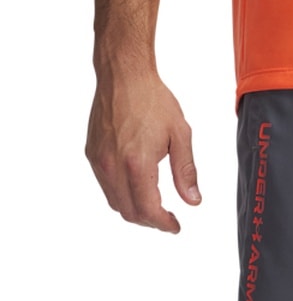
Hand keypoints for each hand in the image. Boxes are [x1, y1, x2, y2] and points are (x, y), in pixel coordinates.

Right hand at [86, 72, 200, 232]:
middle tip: (166, 218)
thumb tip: (193, 201)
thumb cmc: (152, 100)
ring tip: (153, 206)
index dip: (163, 224)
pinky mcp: (92, 154)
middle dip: (150, 221)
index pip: (148, 210)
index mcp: (137, 163)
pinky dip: (122, 195)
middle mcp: (113, 166)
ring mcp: (99, 161)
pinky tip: (137, 187)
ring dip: (135, 211)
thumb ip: (186, 172)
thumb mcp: (180, 135)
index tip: (175, 226)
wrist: (123, 74)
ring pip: (115, 203)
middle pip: (130, 213)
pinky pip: (106, 187)